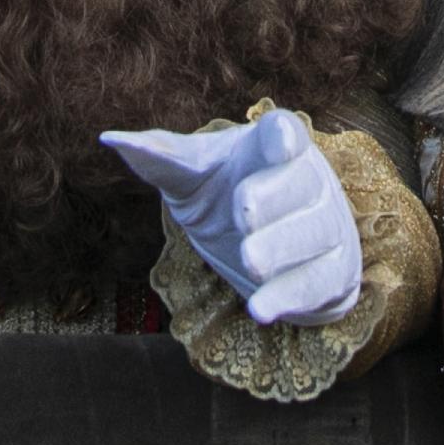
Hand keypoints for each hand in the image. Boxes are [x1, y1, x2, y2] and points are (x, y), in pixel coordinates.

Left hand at [103, 106, 363, 326]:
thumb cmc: (227, 196)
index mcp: (273, 147)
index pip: (284, 133)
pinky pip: (318, 282)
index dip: (282, 137)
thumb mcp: (194, 177)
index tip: (277, 141)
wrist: (270, 251)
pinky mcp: (333, 271)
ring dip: (282, 248)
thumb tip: (109, 138)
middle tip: (243, 214)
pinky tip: (260, 311)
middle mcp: (308, 180)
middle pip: (300, 182)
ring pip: (314, 232)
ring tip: (249, 263)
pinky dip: (290, 297)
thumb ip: (161, 159)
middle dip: (273, 198)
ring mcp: (327, 225)